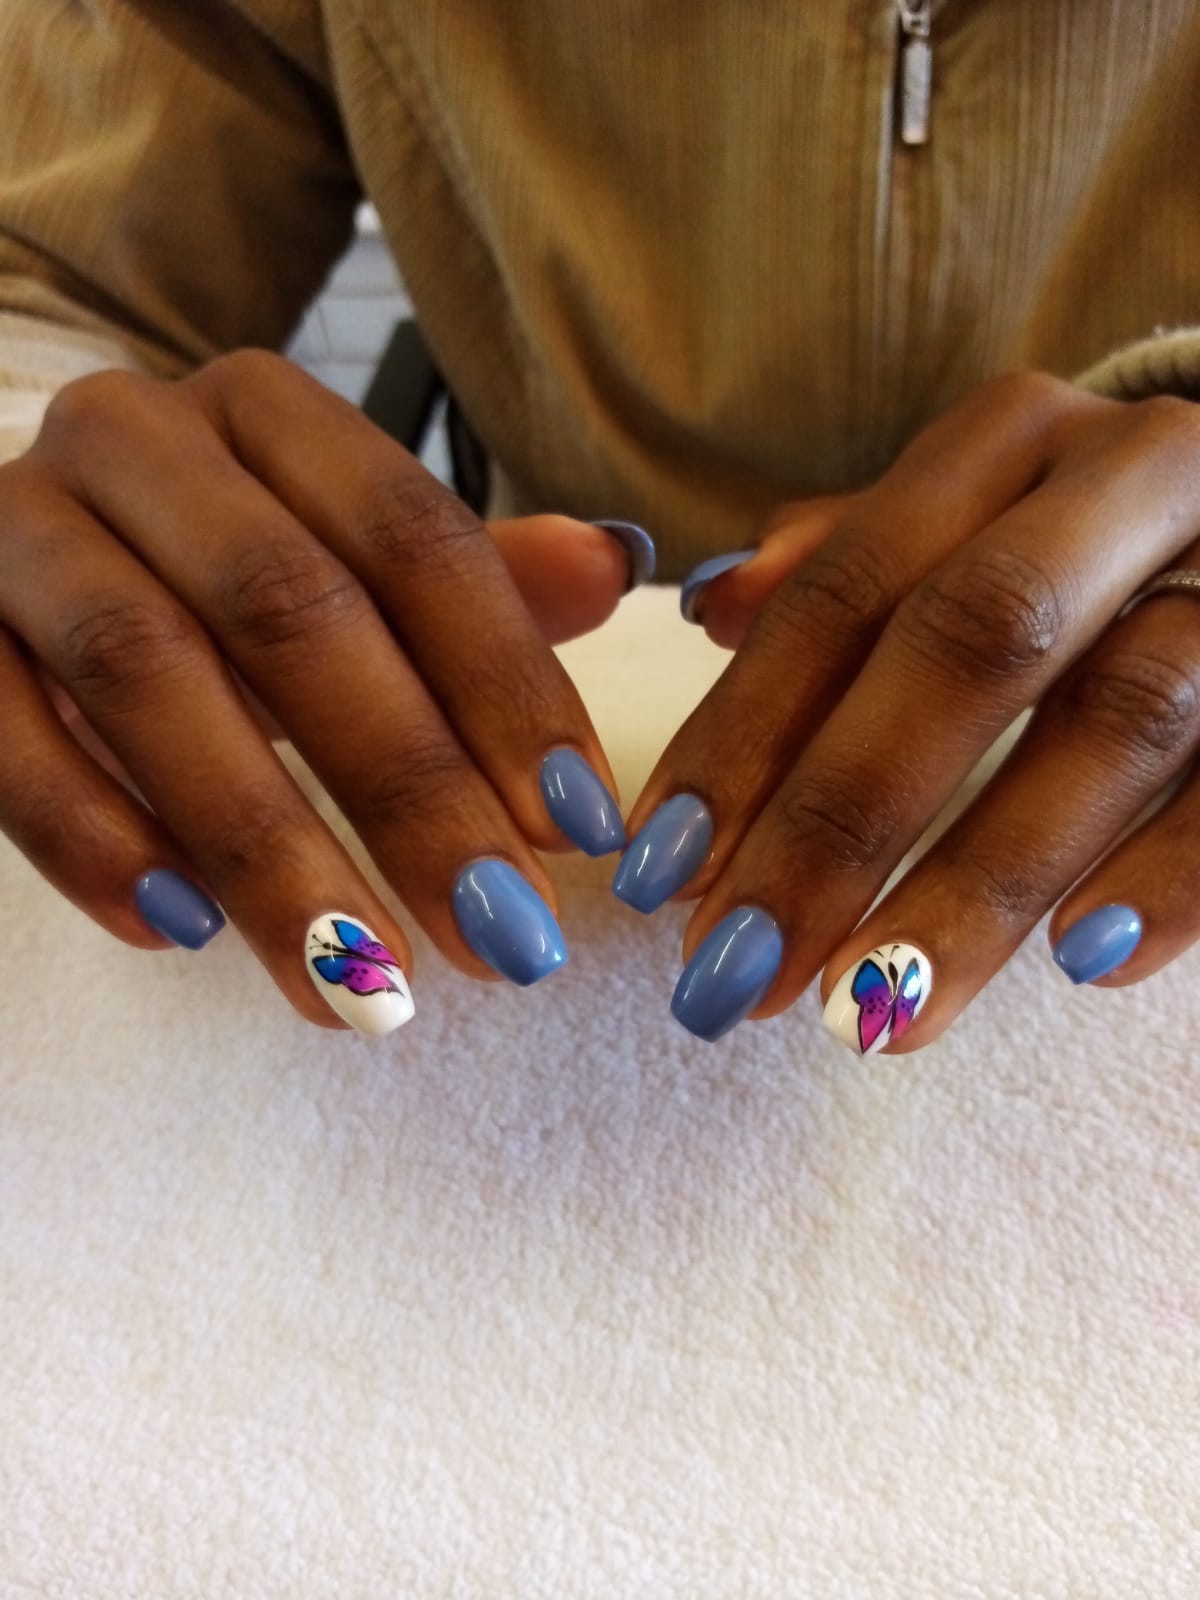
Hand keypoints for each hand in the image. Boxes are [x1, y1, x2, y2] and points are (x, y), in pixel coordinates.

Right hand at [0, 351, 640, 1033]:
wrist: (7, 555)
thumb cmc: (208, 576)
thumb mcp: (339, 568)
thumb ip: (470, 579)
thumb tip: (620, 566)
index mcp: (266, 414)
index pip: (413, 538)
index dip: (507, 686)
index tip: (582, 831)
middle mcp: (135, 439)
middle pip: (290, 607)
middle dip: (409, 790)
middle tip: (501, 943)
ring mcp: (14, 527)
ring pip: (143, 674)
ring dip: (266, 846)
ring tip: (359, 987)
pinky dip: (95, 840)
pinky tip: (184, 932)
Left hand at [615, 372, 1199, 1050]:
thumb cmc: (1086, 551)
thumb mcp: (962, 527)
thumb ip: (847, 567)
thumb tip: (708, 604)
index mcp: (1012, 441)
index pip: (847, 592)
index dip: (744, 733)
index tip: (660, 875)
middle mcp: (1134, 478)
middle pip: (974, 640)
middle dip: (841, 818)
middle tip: (736, 971)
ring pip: (1122, 714)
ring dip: (982, 878)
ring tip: (873, 1010)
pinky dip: (1174, 874)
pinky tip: (1085, 963)